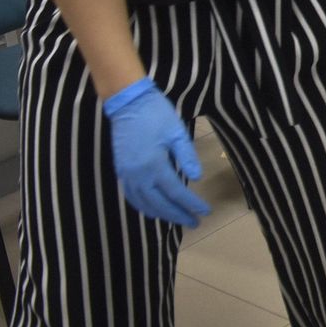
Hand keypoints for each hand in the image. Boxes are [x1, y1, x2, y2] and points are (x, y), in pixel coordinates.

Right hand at [102, 77, 209, 227]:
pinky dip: (143, 206)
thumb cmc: (156, 115)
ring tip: (177, 219)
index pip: (175, 192)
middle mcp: (138, 175)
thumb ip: (187, 157)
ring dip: (161, 213)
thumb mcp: (177, 132)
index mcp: (154, 165)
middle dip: (177, 214)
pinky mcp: (121, 171)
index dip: (191, 204)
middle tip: (194, 223)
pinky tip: (153, 209)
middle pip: (159, 203)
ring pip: (143, 203)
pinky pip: (132, 196)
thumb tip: (197, 178)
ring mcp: (127, 174)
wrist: (128, 104)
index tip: (204, 212)